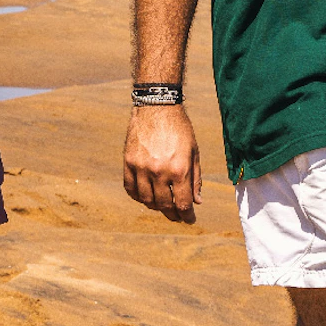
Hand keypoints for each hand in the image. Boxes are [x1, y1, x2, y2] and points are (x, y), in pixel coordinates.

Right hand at [123, 103, 200, 223]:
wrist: (157, 106)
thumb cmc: (180, 128)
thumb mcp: (194, 152)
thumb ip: (195, 178)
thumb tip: (197, 201)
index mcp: (179, 169)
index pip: (182, 204)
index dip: (187, 216)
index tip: (189, 219)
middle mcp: (159, 171)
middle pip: (164, 205)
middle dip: (172, 214)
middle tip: (177, 216)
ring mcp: (141, 168)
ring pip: (146, 200)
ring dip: (155, 207)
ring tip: (162, 206)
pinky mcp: (128, 162)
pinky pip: (130, 188)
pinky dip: (138, 196)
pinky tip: (145, 196)